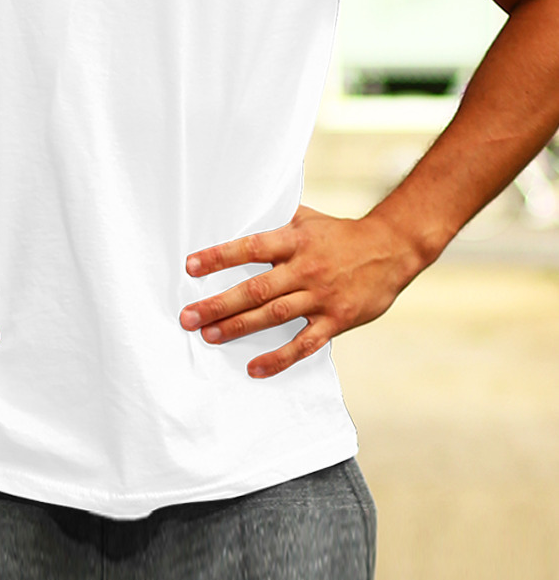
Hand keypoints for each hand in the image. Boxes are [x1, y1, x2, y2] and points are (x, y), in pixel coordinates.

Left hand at [178, 205, 422, 377]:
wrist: (392, 248)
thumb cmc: (340, 233)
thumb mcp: (306, 218)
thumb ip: (274, 221)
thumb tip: (238, 211)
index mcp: (294, 240)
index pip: (251, 247)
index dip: (219, 257)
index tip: (190, 267)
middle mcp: (305, 268)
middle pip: (256, 289)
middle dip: (219, 304)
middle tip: (188, 317)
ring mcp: (321, 296)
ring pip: (274, 316)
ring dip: (239, 327)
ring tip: (209, 336)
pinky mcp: (337, 320)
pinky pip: (304, 344)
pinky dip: (279, 358)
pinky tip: (255, 369)